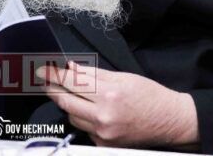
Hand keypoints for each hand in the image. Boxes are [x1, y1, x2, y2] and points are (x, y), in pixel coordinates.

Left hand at [38, 61, 197, 147]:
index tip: (42, 71)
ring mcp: (103, 134)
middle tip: (46, 80)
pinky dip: (82, 118)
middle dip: (53, 89)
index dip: (54, 75)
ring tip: (74, 94)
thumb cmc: (150, 97)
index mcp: (109, 94)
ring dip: (68, 104)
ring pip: (71, 116)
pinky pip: (83, 129)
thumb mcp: (123, 77)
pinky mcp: (104, 144)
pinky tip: (90, 111)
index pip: (72, 82)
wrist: (170, 120)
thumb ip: (94, 74)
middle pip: (65, 101)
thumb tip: (72, 69)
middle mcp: (104, 116)